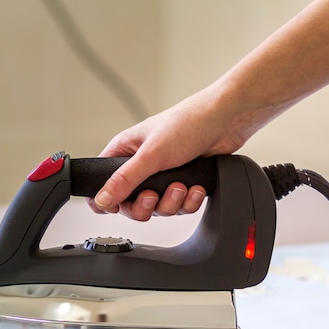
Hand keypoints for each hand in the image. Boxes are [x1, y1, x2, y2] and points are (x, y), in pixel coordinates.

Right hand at [88, 85, 246, 220]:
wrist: (227, 121)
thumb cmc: (189, 122)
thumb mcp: (151, 154)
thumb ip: (125, 180)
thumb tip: (101, 199)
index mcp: (124, 152)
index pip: (104, 184)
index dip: (108, 200)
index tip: (120, 205)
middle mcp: (141, 165)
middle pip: (131, 204)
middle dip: (146, 205)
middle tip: (153, 196)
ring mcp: (162, 176)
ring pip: (157, 208)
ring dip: (171, 202)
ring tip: (181, 185)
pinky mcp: (183, 183)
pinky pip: (179, 206)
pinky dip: (188, 201)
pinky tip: (195, 187)